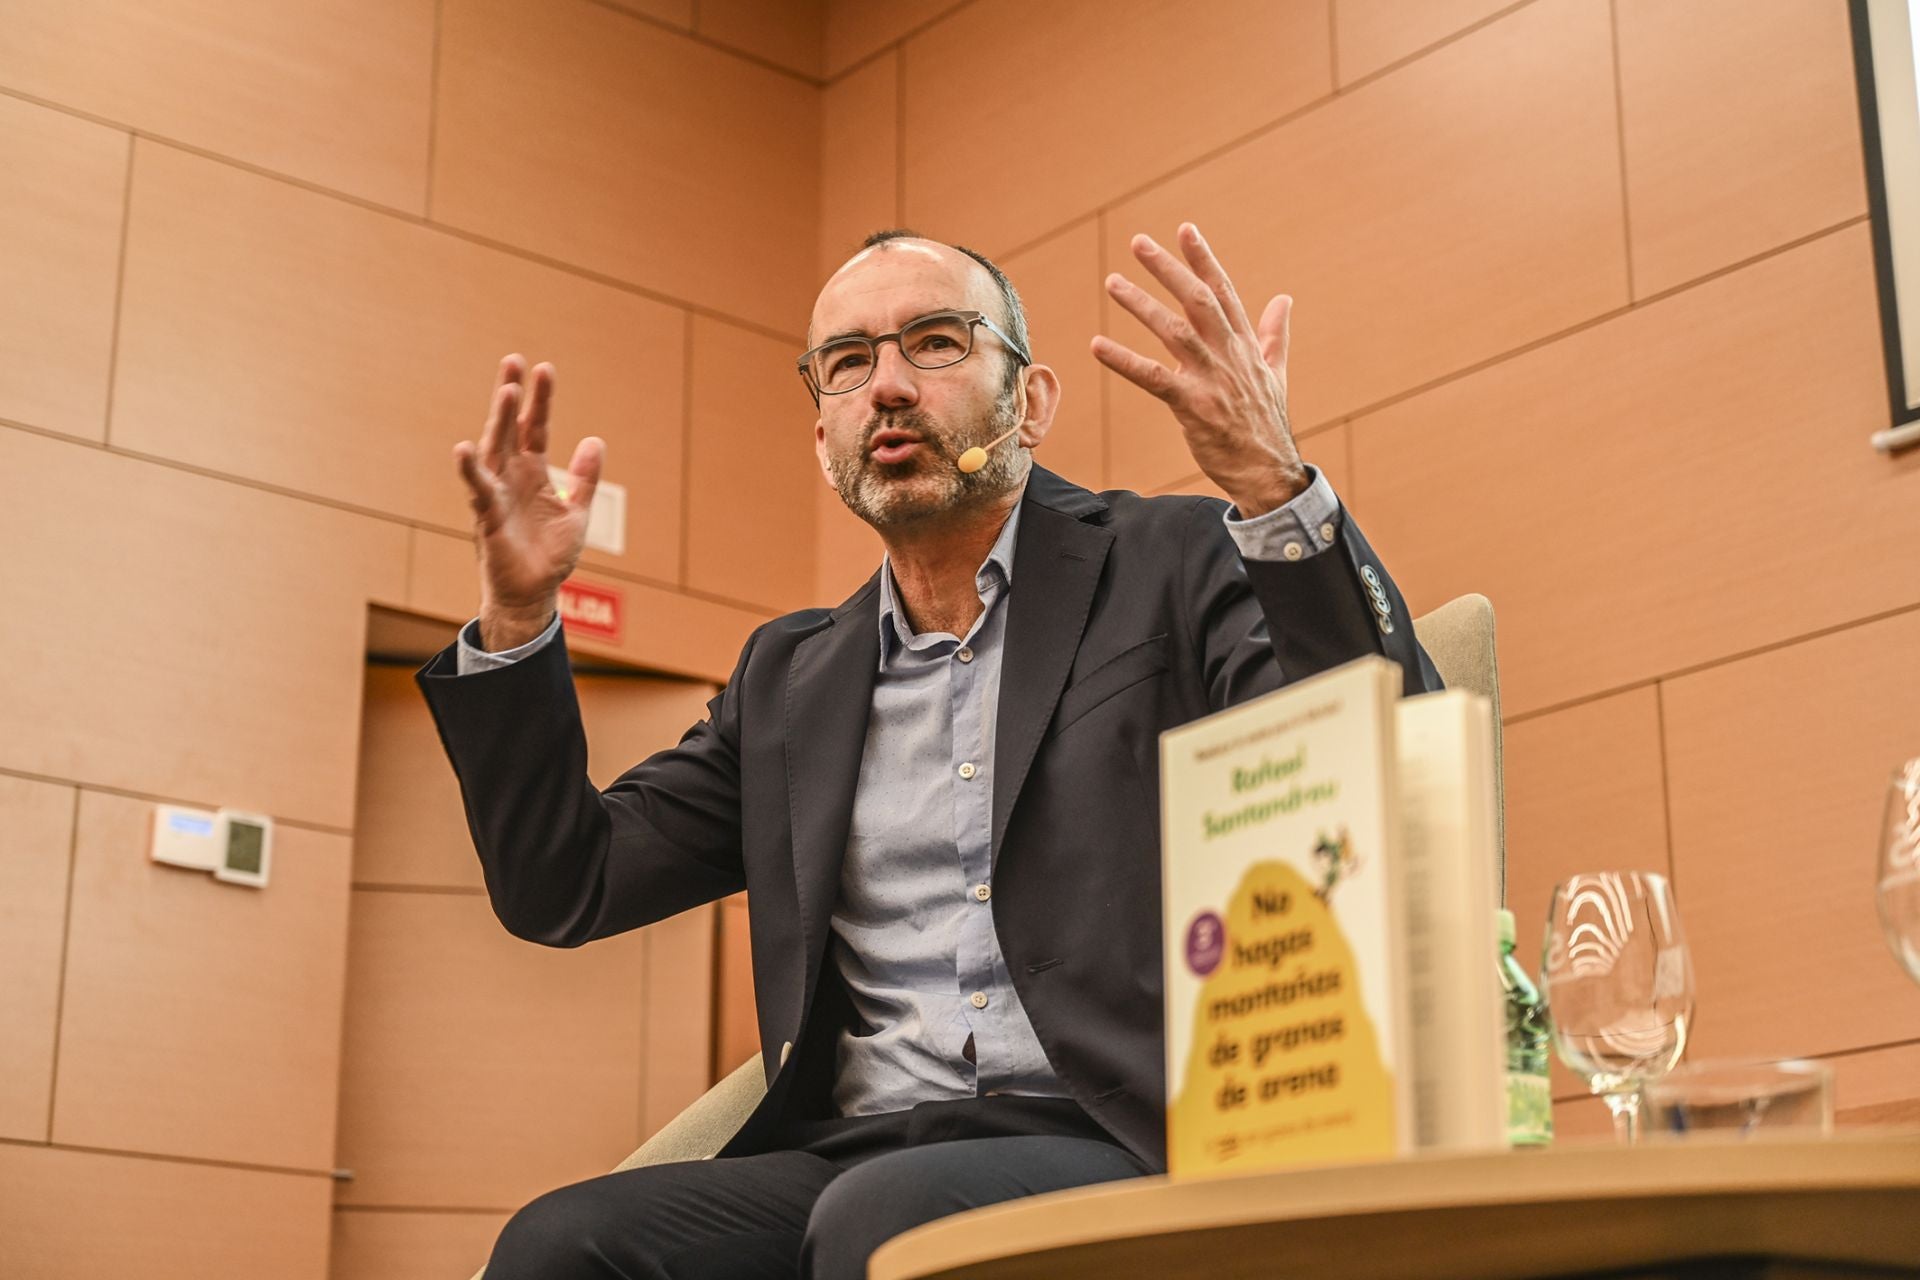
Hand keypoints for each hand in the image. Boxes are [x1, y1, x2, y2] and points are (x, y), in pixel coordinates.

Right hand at [453, 355, 603, 650]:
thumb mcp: (576, 511)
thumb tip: (595, 440)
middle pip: (510, 428)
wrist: (533, 593)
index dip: (541, 400)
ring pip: (494, 450)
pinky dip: (471, 470)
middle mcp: (511, 476)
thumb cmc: (548, 554)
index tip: (544, 368)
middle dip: (512, 395)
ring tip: (506, 390)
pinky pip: (478, 490)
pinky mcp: (488, 517)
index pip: (535, 428)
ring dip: (498, 421)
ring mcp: (497, 494)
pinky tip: (464, 448)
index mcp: (533, 472)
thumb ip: (584, 478)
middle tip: (514, 361)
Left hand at [1091, 222, 1306, 516]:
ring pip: (1174, 331)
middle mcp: (1229, 355)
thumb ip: (1275, 334)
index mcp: (1246, 345)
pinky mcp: (1193, 406)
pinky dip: (1124, 360)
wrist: (1269, 472)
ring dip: (1141, 305)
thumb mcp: (1277, 373)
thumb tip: (1284, 299)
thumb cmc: (1266, 424)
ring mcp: (1212, 379)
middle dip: (1168, 269)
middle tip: (1138, 243)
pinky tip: (1098, 345)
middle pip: (1197, 300)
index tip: (1185, 229)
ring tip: (1112, 283)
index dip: (1203, 259)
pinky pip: (1153, 378)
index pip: (1223, 292)